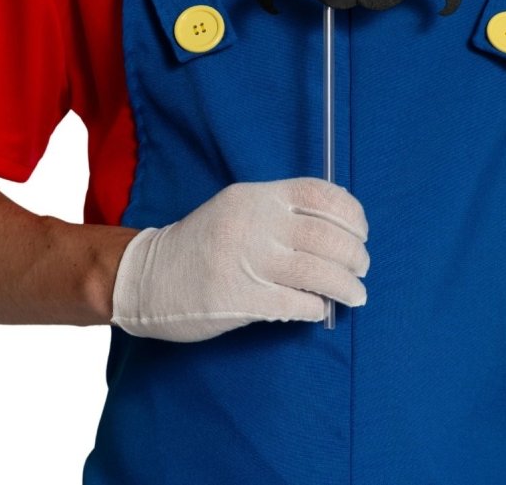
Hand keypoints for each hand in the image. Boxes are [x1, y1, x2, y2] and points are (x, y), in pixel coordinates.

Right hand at [111, 177, 370, 341]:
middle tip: (361, 269)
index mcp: (256, 197)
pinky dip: (315, 308)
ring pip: (317, 272)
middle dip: (354, 257)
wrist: (144, 277)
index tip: (361, 232)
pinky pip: (295, 304)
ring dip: (346, 287)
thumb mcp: (237, 211)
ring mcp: (245, 261)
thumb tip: (337, 233)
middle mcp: (253, 224)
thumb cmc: (201, 245)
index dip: (351, 214)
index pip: (320, 195)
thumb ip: (280, 214)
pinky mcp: (238, 299)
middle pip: (327, 237)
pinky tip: (317, 310)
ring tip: (355, 295)